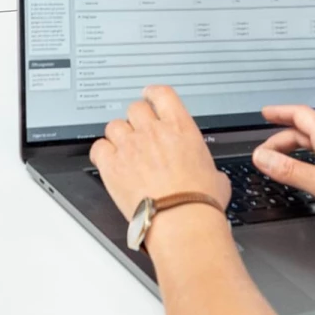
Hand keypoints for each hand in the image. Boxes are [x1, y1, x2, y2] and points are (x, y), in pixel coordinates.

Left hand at [90, 86, 230, 223]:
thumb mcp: (215, 175)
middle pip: (134, 108)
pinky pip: (98, 148)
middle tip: (138, 133)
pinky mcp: (113, 166)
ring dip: (118, 136)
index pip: (161, 93)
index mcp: (180, 127)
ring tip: (123, 150)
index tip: (149, 97)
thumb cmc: (199, 201)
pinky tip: (108, 162)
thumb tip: (214, 177)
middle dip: (135, 119)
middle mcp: (153, 131)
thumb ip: (206, 167)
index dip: (152, 93)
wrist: (182, 221)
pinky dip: (101, 153)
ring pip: (114, 125)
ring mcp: (131, 147)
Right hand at [252, 104, 314, 230]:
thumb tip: (263, 157)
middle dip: (282, 137)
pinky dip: (312, 160)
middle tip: (266, 151)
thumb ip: (292, 171)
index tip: (265, 113)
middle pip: (307, 130)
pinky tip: (314, 173)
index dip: (280, 112)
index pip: (300, 115)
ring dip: (297, 147)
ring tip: (283, 160)